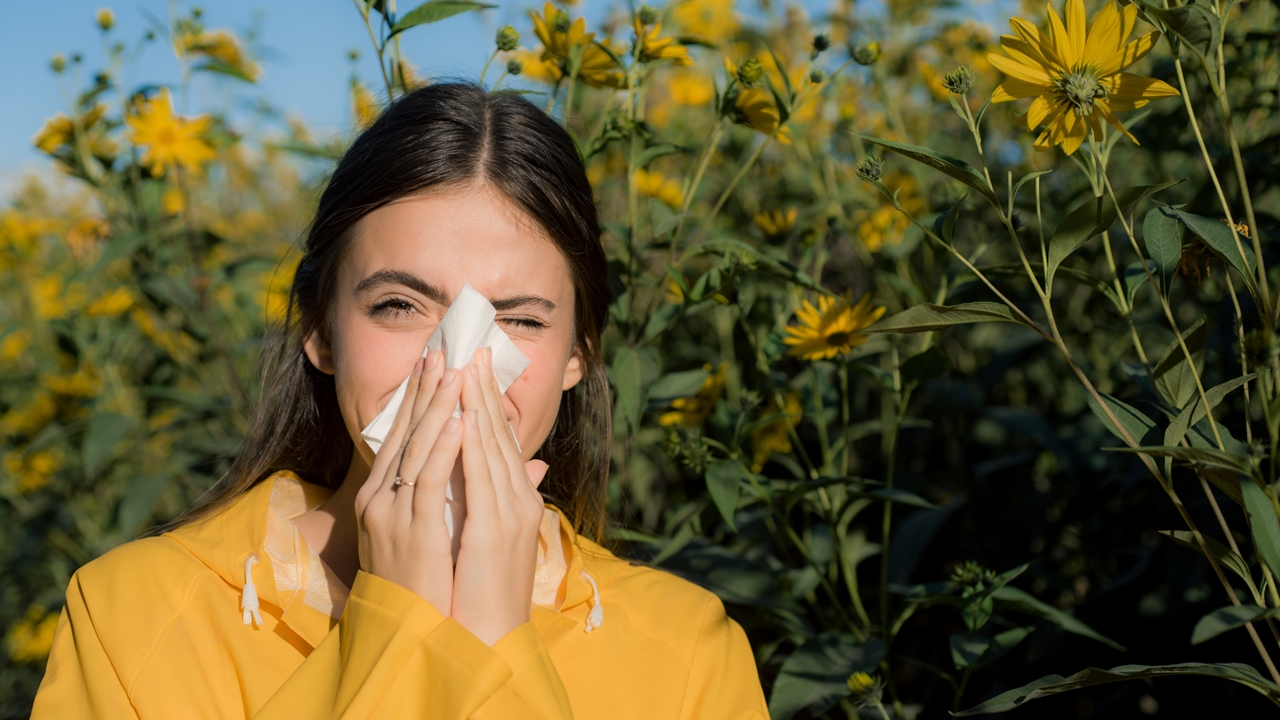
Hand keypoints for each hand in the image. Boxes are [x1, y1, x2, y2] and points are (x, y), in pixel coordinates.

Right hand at [353, 350, 464, 614]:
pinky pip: (427, 484)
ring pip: (415, 451)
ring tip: (455, 373)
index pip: (402, 437)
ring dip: (436, 409)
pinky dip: (442, 451)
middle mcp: (379, 500)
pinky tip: (458, 423)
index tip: (437, 364)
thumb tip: (518, 466)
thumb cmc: (425, 587)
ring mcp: (390, 516)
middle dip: (424, 391)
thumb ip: (464, 495)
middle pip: (404, 435)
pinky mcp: (409, 534)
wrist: (405, 636)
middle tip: (442, 351)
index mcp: (381, 497)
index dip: (419, 399)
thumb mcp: (439, 532)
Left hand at [451, 346, 549, 645]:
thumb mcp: (495, 538)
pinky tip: (466, 418)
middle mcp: (518, 502)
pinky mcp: (494, 530)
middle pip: (500, 436)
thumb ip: (507, 498)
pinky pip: (483, 479)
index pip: (501, 442)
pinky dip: (475, 446)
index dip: (488, 402)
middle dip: (484, 392)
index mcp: (517, 501)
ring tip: (466, 370)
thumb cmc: (487, 590)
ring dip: (479, 406)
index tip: (474, 367)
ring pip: (493, 449)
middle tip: (471, 351)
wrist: (493, 635)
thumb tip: (527, 468)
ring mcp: (509, 515)